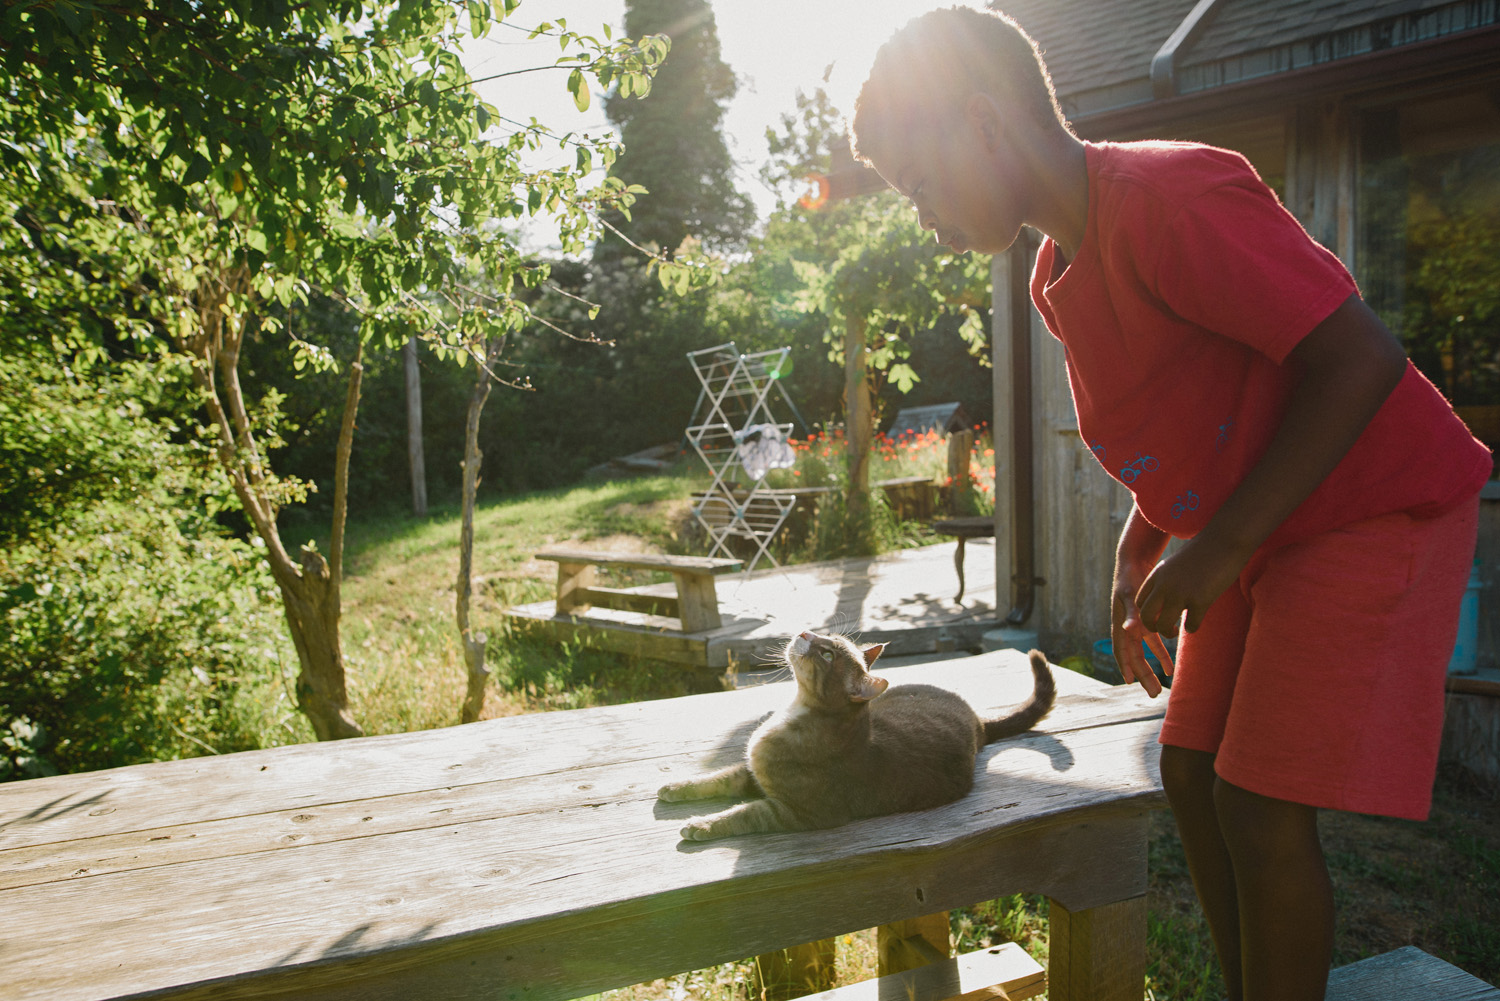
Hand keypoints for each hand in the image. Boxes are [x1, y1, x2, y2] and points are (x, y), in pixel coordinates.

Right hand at [1112, 582, 1171, 698]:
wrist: (1135, 562)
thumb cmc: (1130, 578)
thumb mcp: (1129, 594)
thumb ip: (1131, 613)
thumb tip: (1128, 630)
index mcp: (1121, 624)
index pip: (1121, 650)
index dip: (1125, 666)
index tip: (1130, 681)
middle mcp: (1128, 629)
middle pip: (1135, 657)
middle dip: (1143, 675)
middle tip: (1153, 694)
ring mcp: (1138, 627)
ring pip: (1145, 654)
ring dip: (1152, 669)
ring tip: (1161, 687)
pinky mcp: (1148, 622)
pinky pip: (1156, 643)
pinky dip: (1163, 654)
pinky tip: (1171, 668)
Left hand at [1135, 531, 1250, 637]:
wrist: (1224, 540)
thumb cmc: (1203, 552)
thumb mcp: (1175, 565)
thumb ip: (1166, 580)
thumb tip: (1165, 598)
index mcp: (1157, 575)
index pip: (1139, 601)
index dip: (1146, 613)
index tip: (1157, 616)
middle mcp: (1164, 585)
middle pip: (1146, 617)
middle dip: (1152, 628)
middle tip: (1165, 629)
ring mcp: (1181, 593)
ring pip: (1163, 625)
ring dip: (1169, 632)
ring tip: (1177, 630)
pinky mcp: (1200, 600)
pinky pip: (1191, 626)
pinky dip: (1192, 628)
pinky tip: (1196, 623)